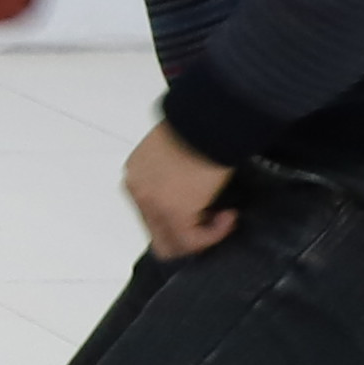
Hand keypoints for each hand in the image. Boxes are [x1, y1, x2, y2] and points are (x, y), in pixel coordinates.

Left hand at [122, 119, 238, 260]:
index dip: (180, 216)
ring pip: (171, 242)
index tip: (206, 208)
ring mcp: (150, 203)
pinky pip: (191, 241)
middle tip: (216, 220)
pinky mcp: (172, 213)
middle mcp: (136, 190)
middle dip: (188, 231)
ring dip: (202, 236)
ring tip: (225, 216)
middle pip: (156, 229)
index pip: (150, 211)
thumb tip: (190, 196)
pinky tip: (229, 217)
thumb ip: (173, 175)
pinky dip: (213, 235)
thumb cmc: (202, 130)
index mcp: (135, 174)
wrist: (211, 122)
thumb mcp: (176, 152)